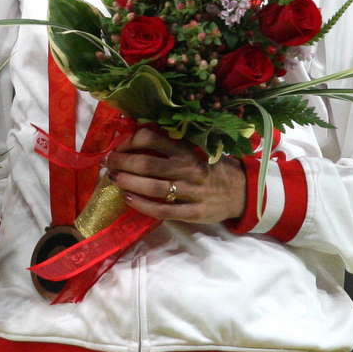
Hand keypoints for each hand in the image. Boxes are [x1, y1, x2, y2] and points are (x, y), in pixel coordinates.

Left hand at [105, 123, 245, 223]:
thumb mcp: (195, 150)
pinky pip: (164, 211)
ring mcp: (192, 192)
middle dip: (123, 163)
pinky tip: (129, 199)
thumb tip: (134, 141)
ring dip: (129, 183)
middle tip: (109, 163)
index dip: (129, 141)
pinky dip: (143, 205)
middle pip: (147, 164)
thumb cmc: (211, 168)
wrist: (242, 192)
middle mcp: (189, 168)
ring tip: (115, 179)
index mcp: (187, 150)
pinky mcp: (194, 212)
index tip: (119, 146)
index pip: (151, 139)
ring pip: (154, 188)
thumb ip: (170, 146)